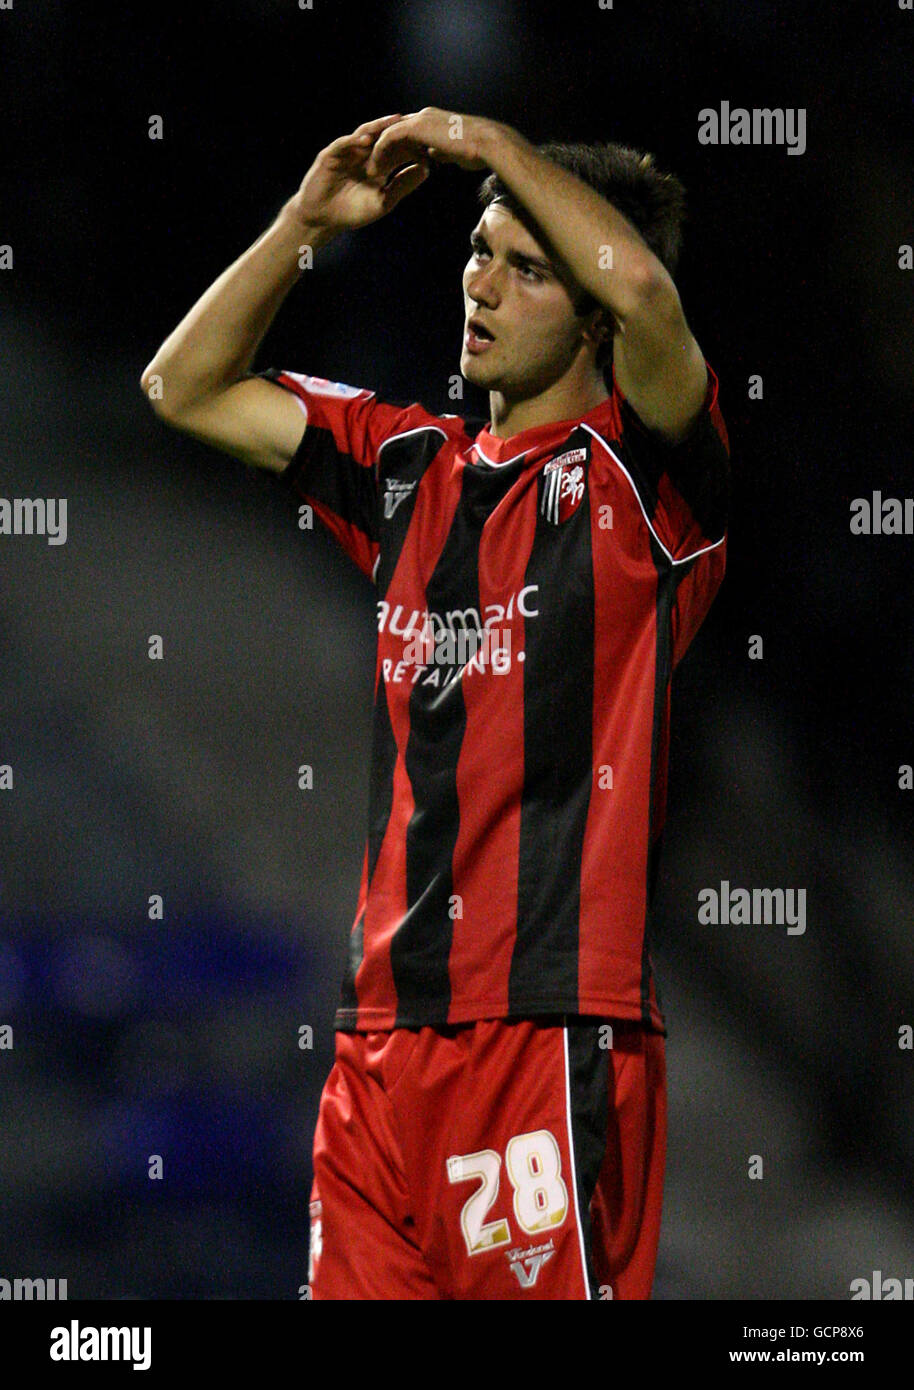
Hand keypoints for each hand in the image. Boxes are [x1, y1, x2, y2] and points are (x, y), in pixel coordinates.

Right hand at [290, 114, 430, 230]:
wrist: (323, 219)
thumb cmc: (352, 212)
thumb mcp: (383, 201)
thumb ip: (402, 185)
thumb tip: (426, 170)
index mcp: (380, 163)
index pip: (399, 149)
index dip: (413, 144)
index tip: (432, 142)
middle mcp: (365, 153)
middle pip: (385, 135)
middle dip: (400, 129)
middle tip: (418, 122)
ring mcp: (348, 151)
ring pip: (365, 133)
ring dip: (379, 127)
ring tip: (395, 121)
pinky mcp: (331, 155)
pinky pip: (343, 144)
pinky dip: (354, 140)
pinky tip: (366, 139)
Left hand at [363, 107, 498, 184]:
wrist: (485, 143)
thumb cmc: (476, 150)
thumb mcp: (454, 152)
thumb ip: (439, 151)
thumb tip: (431, 156)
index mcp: (433, 122)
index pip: (408, 134)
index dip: (396, 151)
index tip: (388, 167)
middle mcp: (424, 116)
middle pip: (394, 131)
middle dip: (382, 150)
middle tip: (372, 167)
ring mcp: (419, 119)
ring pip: (388, 133)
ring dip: (377, 152)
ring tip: (369, 170)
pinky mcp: (415, 127)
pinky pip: (389, 138)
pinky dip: (380, 152)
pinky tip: (374, 168)